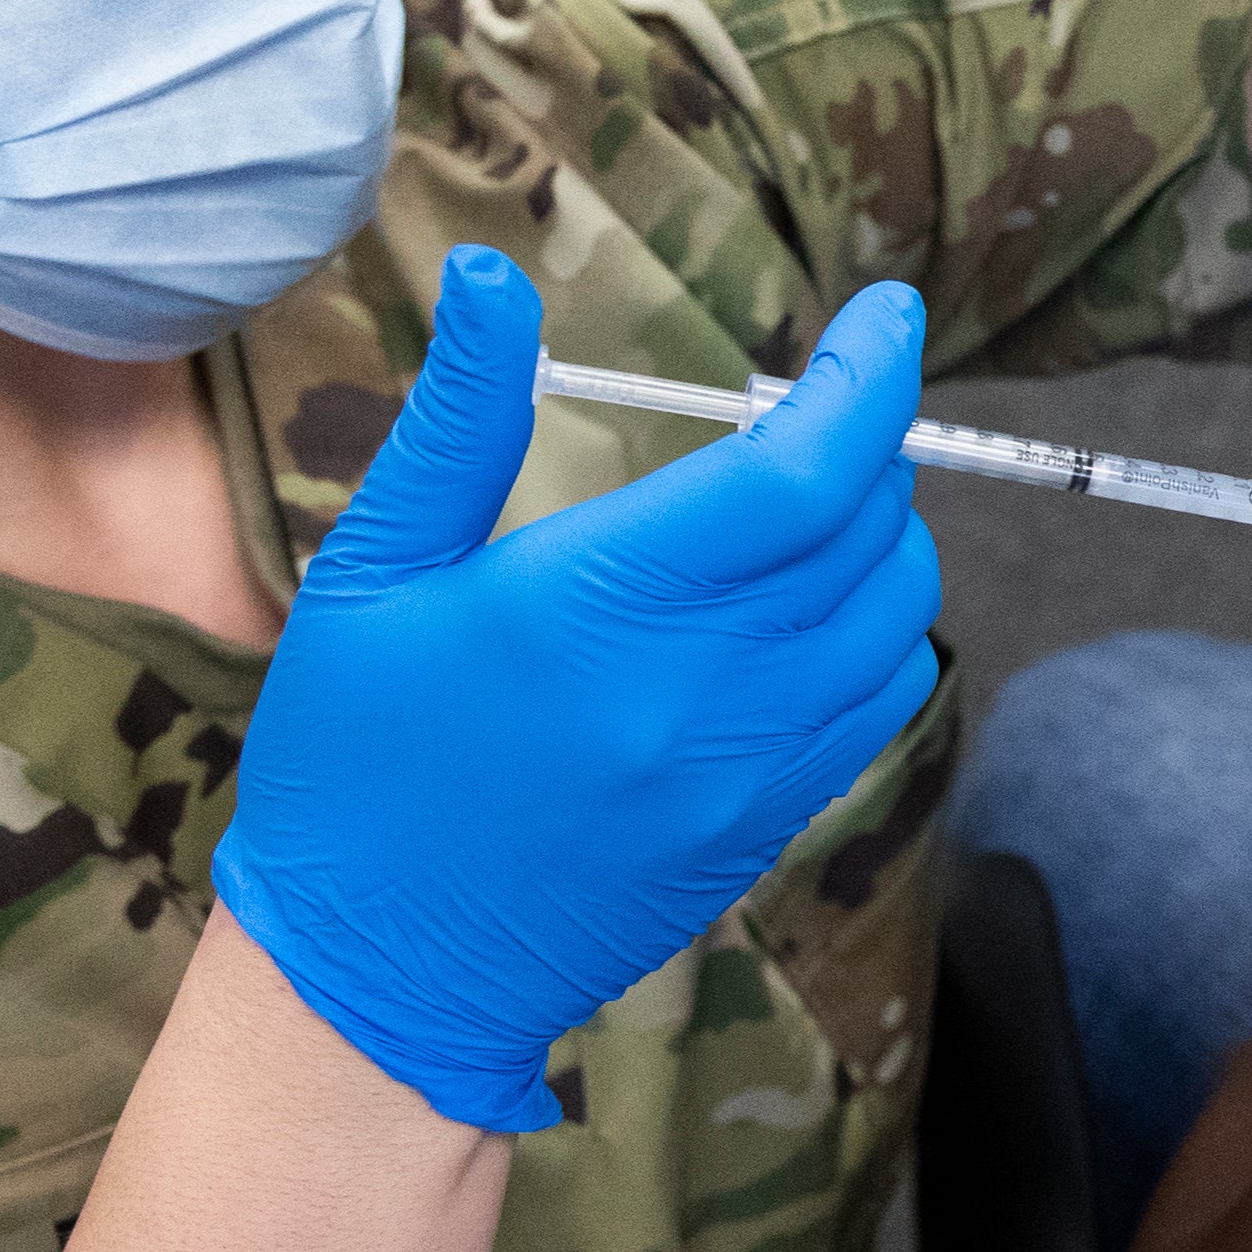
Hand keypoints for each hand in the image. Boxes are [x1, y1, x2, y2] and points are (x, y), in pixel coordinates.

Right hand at [213, 249, 943, 1127]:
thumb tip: (491, 276)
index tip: (887, 314)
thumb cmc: (355, 760)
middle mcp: (704, 686)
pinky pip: (882, 705)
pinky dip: (878, 632)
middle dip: (862, 443)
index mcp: (605, 603)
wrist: (378, 975)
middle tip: (801, 414)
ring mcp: (750, 767)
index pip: (807, 469)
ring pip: (896, 615)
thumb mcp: (369, 570)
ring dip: (877, 536)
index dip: (871, 376)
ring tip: (803, 508)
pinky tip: (806, 613)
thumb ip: (454, 419)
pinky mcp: (767, 825)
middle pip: (870, 529)